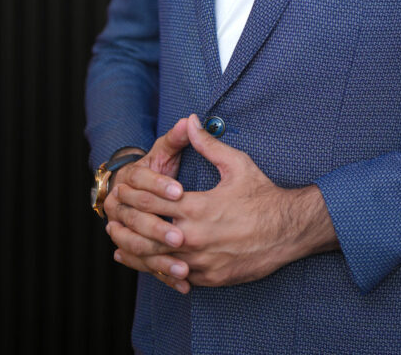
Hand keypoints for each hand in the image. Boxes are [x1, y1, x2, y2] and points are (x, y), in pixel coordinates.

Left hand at [113, 113, 337, 287]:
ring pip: (156, 260)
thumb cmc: (263, 195)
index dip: (135, 195)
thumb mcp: (237, 164)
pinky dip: (157, 270)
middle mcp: (193, 237)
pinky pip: (176, 277)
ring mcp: (201, 262)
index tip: (122, 188)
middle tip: (111, 217)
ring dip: (135, 252)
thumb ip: (208, 144)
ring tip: (118, 244)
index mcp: (196, 207)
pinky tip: (147, 265)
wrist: (289, 230)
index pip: (153, 202)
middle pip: (147, 233)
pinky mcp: (209, 278)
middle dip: (127, 224)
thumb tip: (190, 121)